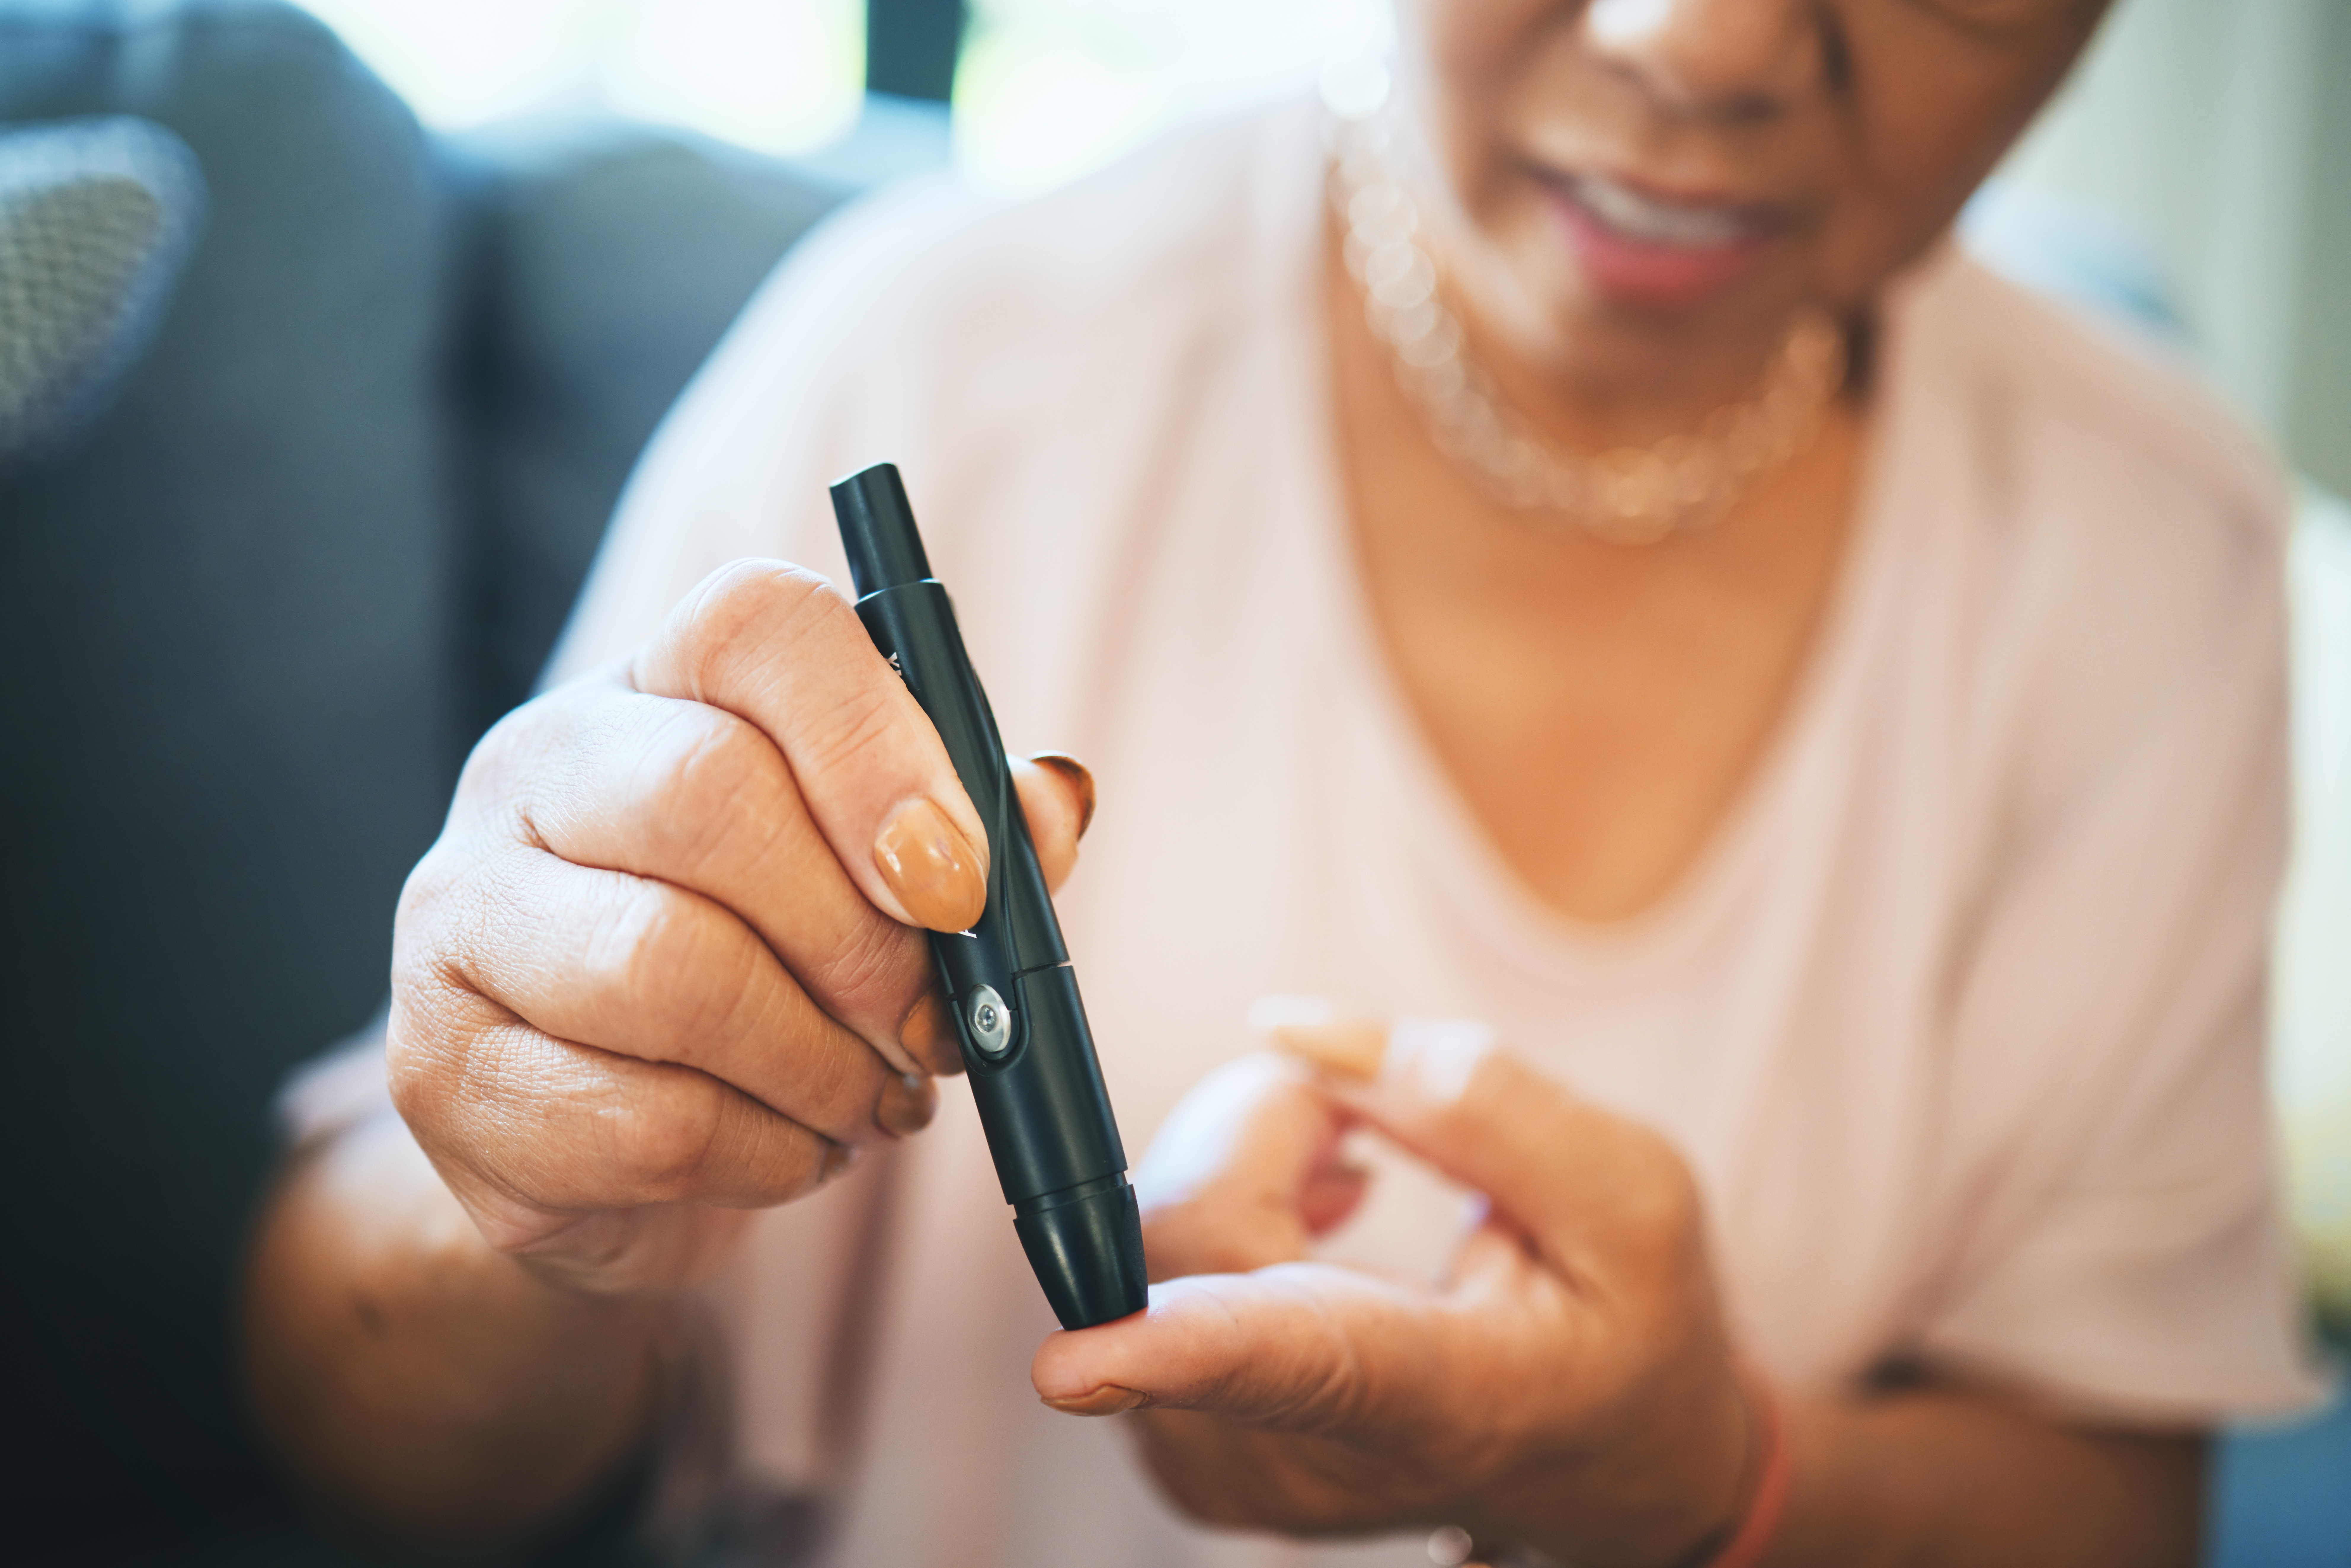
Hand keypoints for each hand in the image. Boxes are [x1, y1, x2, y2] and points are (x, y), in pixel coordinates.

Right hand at [389, 560, 1093, 1296]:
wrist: (613, 1139)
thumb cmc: (779, 971)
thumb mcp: (889, 882)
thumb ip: (978, 832)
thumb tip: (1051, 808)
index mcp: (658, 684)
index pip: (756, 625)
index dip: (877, 743)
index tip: (961, 880)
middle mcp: (532, 767)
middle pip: (708, 797)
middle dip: (861, 939)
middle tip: (928, 1025)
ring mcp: (460, 914)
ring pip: (666, 970)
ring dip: (818, 1062)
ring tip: (870, 1097)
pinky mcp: (440, 1069)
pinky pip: (641, 1119)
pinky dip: (763, 1153)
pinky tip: (793, 1147)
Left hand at [1030, 1007, 1757, 1567]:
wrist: (1608, 1460)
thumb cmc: (1626, 1318)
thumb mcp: (1632, 1194)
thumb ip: (1476, 1098)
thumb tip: (1294, 1033)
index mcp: (1446, 1399)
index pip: (1300, 1367)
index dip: (1180, 1352)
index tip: (1071, 1365)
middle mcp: (1314, 1454)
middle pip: (1190, 1236)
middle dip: (1265, 1122)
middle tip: (1366, 1127)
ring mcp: (1233, 1467)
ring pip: (1149, 1244)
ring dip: (1243, 1166)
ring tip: (1350, 1185)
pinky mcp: (1184, 1452)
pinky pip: (1140, 1276)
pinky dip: (1216, 1217)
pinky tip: (1305, 1234)